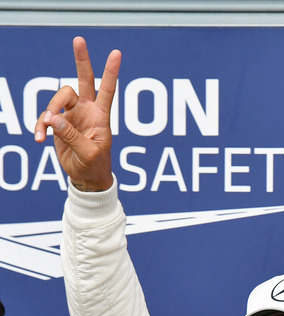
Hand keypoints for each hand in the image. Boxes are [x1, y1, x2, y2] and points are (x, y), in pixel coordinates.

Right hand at [34, 37, 120, 191]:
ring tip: (44, 129)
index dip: (111, 73)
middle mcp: (87, 111)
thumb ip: (73, 136)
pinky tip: (39, 138)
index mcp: (101, 117)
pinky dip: (40, 126)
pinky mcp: (59, 123)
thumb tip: (54, 119)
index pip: (108, 91)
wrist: (86, 179)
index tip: (116, 53)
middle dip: (82, 60)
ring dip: (49, 112)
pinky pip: (46, 117)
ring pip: (58, 98)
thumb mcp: (89, 154)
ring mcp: (72, 115)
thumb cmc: (95, 166)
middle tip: (79, 40)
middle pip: (84, 80)